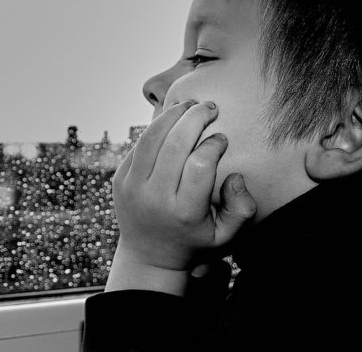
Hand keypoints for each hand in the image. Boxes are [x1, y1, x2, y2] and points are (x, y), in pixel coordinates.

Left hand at [106, 100, 255, 292]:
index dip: (214, 144)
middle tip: (211, 107)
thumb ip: (242, 208)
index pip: (200, 164)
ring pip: (151, 138)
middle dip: (196, 118)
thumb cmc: (194, 240)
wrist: (148, 256)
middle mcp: (155, 198)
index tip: (222, 138)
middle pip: (175, 144)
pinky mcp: (119, 180)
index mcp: (184, 212)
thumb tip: (234, 176)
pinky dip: (155, 128)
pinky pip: (138, 145)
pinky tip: (171, 119)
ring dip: (172, 114)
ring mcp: (132, 188)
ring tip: (189, 105)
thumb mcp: (227, 236)